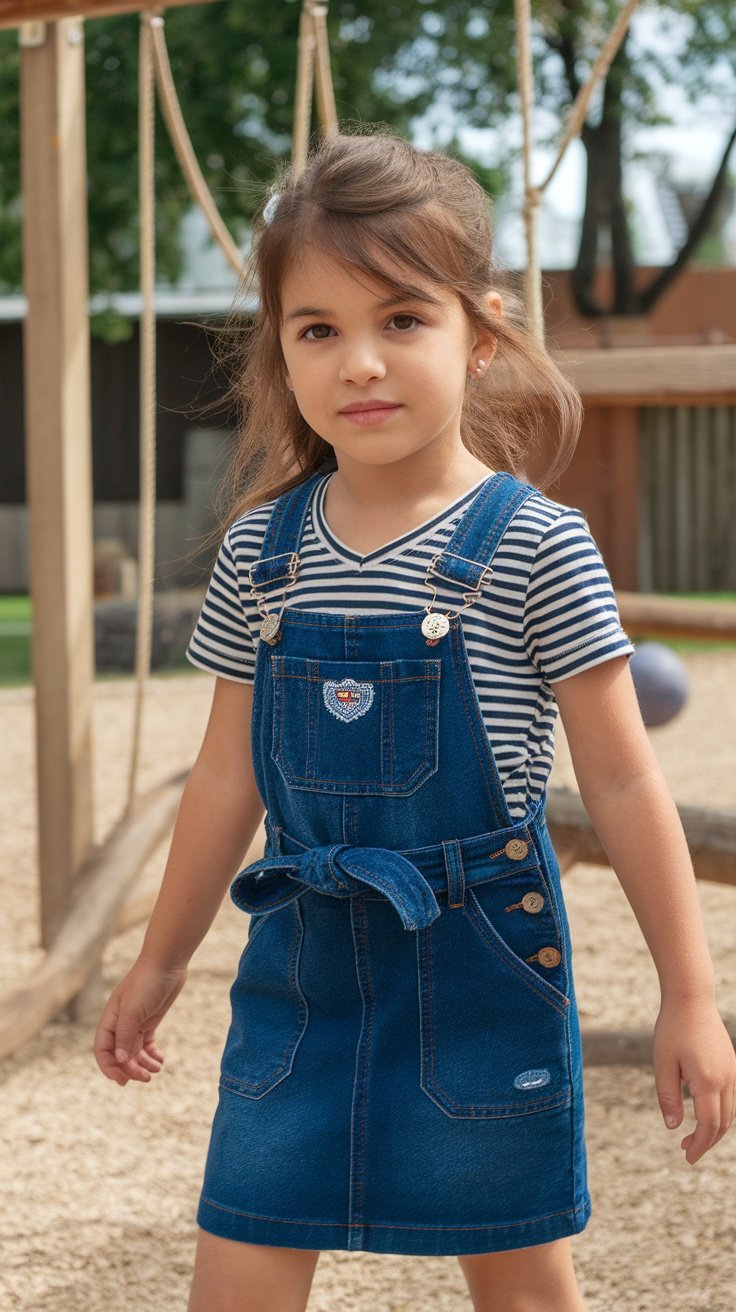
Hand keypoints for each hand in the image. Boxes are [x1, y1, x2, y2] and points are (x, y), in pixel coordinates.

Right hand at [93, 956, 188, 1085]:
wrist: (167, 962)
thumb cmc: (147, 982)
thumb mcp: (134, 1011)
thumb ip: (125, 1036)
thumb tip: (120, 1061)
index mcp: (110, 1020)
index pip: (103, 1051)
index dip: (110, 1068)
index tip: (124, 1080)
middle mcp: (120, 1023)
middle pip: (120, 1054)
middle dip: (130, 1069)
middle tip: (146, 1078)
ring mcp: (135, 1022)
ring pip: (134, 1052)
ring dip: (143, 1064)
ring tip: (156, 1070)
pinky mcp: (150, 1020)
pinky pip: (147, 1044)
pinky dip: (152, 1055)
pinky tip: (160, 1060)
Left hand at [653, 995, 735, 1163]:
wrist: (691, 998)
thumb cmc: (672, 1029)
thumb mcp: (663, 1063)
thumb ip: (668, 1097)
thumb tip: (673, 1127)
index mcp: (708, 1080)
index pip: (709, 1124)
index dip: (700, 1145)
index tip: (688, 1157)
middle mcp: (726, 1079)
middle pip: (723, 1123)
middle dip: (707, 1141)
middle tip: (687, 1151)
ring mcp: (732, 1071)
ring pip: (731, 1112)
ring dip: (715, 1128)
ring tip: (693, 1136)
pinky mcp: (732, 1064)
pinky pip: (732, 1097)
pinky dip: (721, 1113)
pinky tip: (704, 1113)